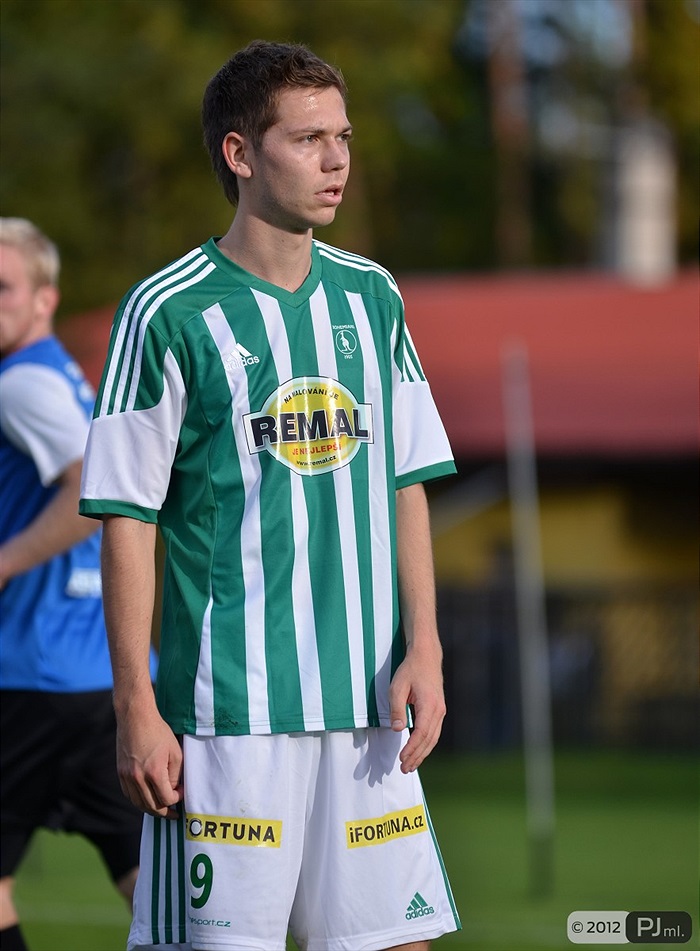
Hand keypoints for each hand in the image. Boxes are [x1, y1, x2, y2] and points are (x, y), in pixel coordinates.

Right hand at [116, 707, 182, 818]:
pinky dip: (138, 801)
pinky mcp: (120, 772)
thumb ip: (175, 774)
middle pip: (152, 806)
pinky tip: (147, 800)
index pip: (166, 799)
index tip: (182, 792)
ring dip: (151, 809)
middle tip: (174, 814)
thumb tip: (173, 789)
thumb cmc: (158, 731)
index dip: (177, 799)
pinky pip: (129, 794)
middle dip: (165, 812)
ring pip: (138, 803)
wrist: (135, 717)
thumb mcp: (175, 751)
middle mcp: (138, 778)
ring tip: (161, 810)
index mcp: (154, 773)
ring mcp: (127, 776)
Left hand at [389, 641, 445, 772]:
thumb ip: (397, 708)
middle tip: (404, 769)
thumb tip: (397, 729)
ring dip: (422, 753)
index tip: (402, 759)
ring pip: (433, 738)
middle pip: (429, 740)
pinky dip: (426, 744)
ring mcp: (441, 711)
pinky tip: (418, 750)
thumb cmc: (411, 670)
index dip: (412, 748)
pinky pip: (434, 732)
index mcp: (430, 705)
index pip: (421, 733)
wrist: (426, 656)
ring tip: (410, 765)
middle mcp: (439, 710)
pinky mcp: (439, 710)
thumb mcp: (398, 687)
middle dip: (417, 756)